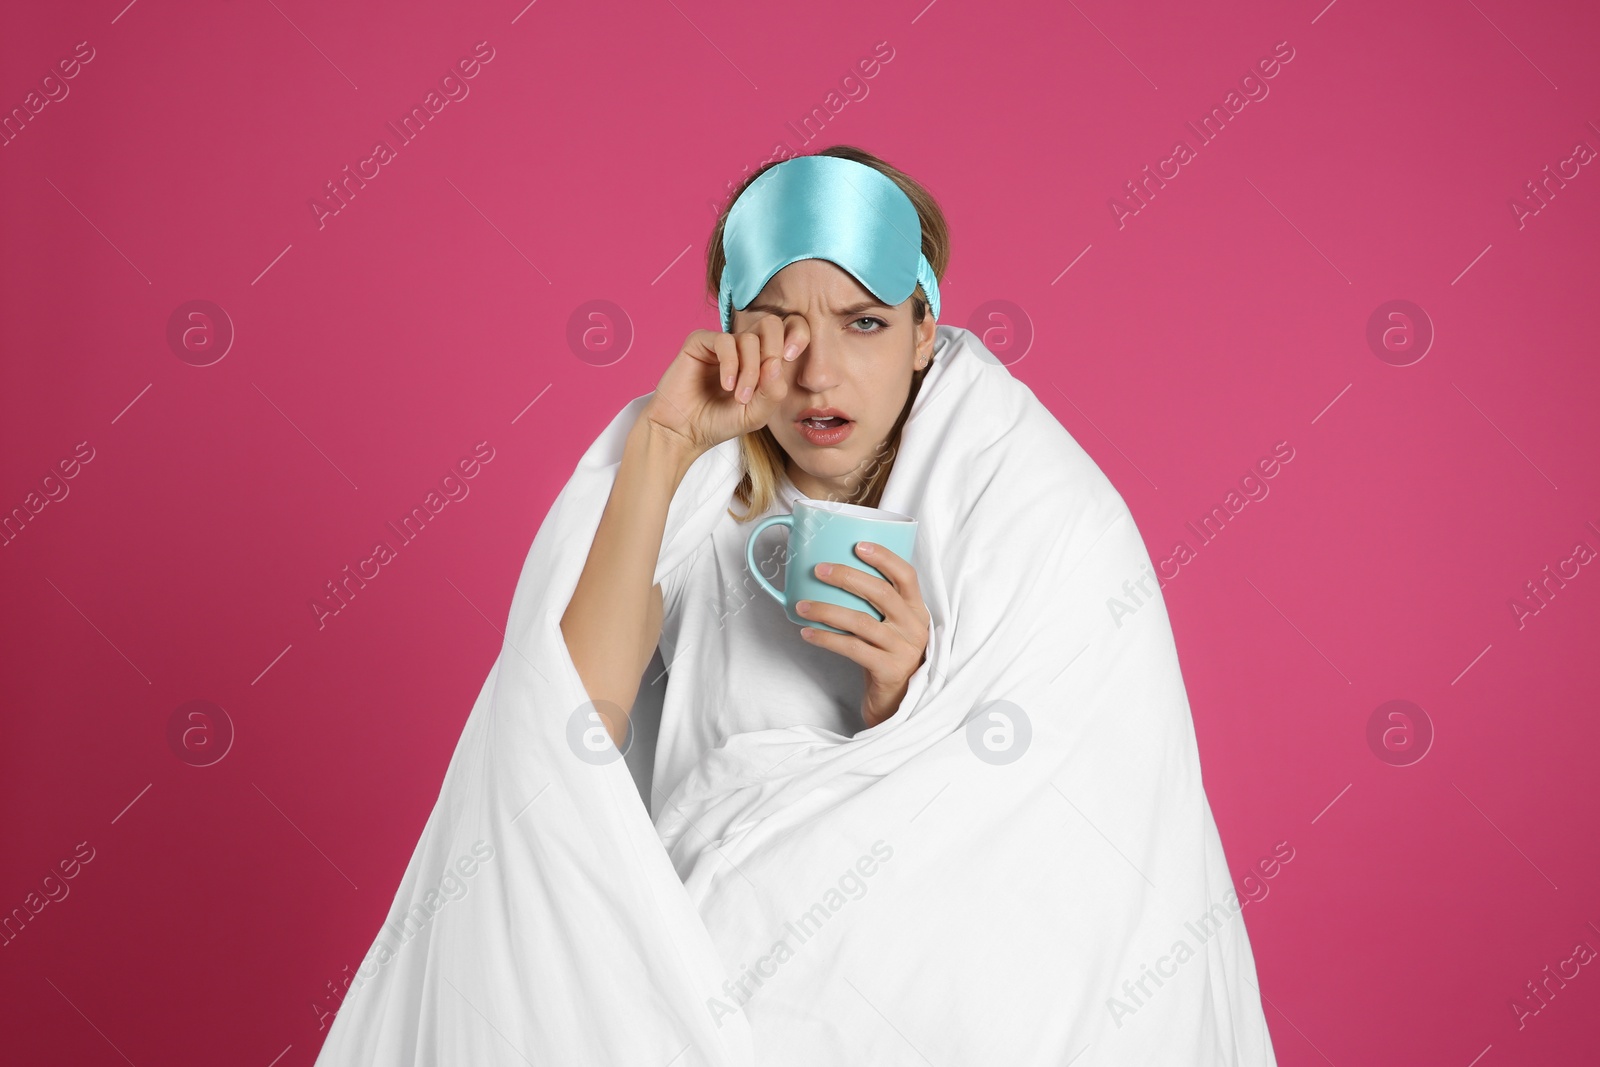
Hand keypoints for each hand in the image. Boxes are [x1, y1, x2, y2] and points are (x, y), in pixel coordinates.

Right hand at [641, 314, 809, 456]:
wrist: (684, 431)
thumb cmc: (720, 422)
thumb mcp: (757, 414)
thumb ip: (772, 391)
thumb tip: (776, 361)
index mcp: (762, 359)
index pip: (788, 331)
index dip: (797, 335)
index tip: (792, 356)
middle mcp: (744, 347)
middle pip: (771, 325)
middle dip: (774, 351)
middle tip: (767, 379)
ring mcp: (722, 344)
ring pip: (750, 339)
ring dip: (750, 371)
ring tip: (740, 397)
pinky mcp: (700, 342)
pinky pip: (724, 341)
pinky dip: (731, 364)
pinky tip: (726, 385)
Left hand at [795, 541, 929, 729]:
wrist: (898, 703)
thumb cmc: (887, 656)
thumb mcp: (890, 626)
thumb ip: (875, 604)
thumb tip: (832, 573)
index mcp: (916, 609)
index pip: (906, 575)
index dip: (884, 557)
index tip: (858, 545)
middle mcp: (914, 626)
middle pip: (881, 593)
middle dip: (846, 577)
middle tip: (818, 570)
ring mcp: (904, 649)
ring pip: (861, 622)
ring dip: (827, 610)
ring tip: (802, 605)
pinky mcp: (889, 670)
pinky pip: (852, 648)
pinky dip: (826, 638)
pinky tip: (807, 633)